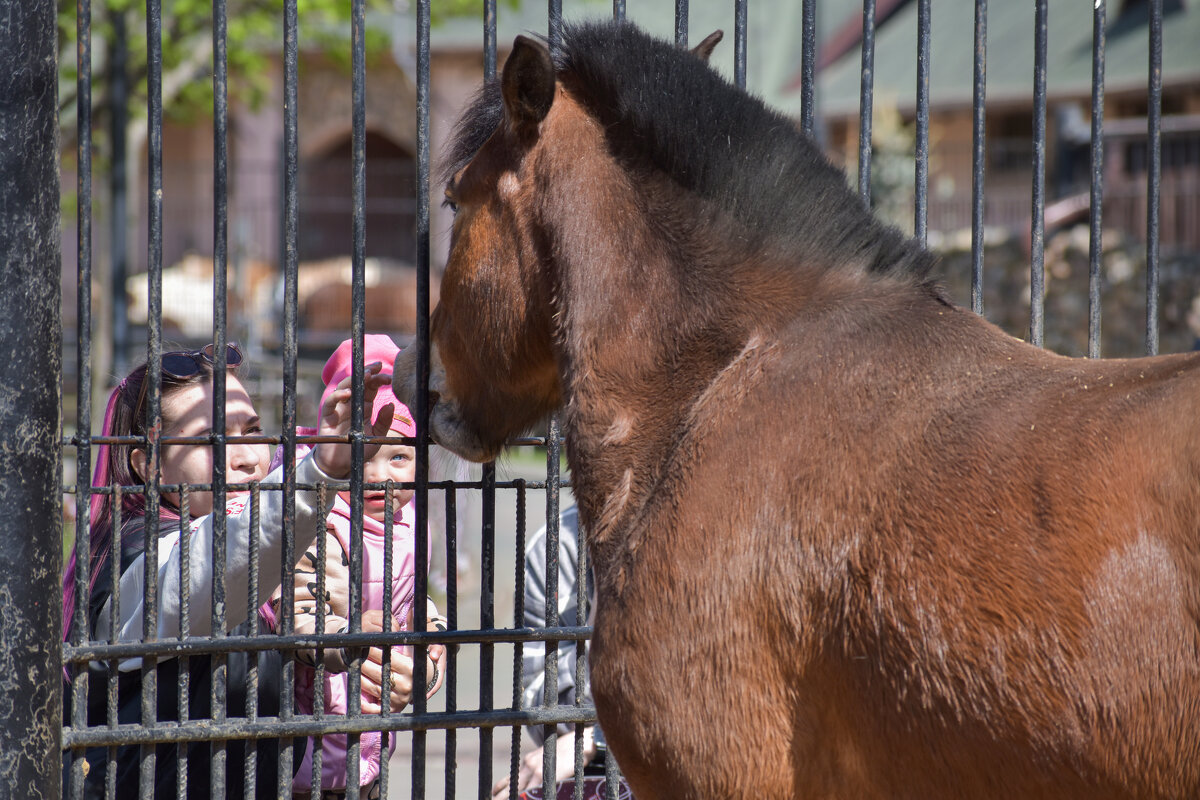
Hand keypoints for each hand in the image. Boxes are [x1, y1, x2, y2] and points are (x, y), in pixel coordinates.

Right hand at [314, 361, 393, 477]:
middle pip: (358, 383)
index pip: (371, 387)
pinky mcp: (328, 416)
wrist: (342, 466)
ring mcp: (339, 408)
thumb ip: (384, 421)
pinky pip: (330, 402)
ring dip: (354, 380)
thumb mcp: (376, 435)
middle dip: (368, 373)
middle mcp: (351, 404)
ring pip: (344, 387)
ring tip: (366, 375)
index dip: (378, 379)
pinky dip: (337, 395)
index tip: (389, 377)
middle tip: (378, 367)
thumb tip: (391, 404)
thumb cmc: (359, 449)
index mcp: (364, 405)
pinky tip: (347, 393)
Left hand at [358, 610, 446, 711]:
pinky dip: (363, 702)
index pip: (386, 657)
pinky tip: (355, 689)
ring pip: (371, 686)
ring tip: (352, 663)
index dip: (373, 648)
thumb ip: (413, 629)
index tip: (363, 642)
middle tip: (353, 651)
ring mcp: (399, 699)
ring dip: (359, 674)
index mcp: (411, 669)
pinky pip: (374, 707)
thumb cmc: (417, 660)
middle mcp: (406, 685)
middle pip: (376, 671)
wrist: (424, 683)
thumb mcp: (418, 646)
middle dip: (363, 660)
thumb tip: (411, 608)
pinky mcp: (393, 709)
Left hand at [490, 730, 596, 799]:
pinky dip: (528, 797)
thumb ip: (533, 770)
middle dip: (500, 797)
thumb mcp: (544, 758)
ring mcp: (537, 770)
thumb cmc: (564, 752)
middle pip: (510, 788)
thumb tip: (526, 784)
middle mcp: (528, 766)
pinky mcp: (547, 775)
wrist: (579, 742)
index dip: (498, 791)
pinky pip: (535, 792)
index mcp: (527, 763)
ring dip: (514, 797)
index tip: (490, 796)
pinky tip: (524, 798)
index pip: (507, 780)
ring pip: (520, 791)